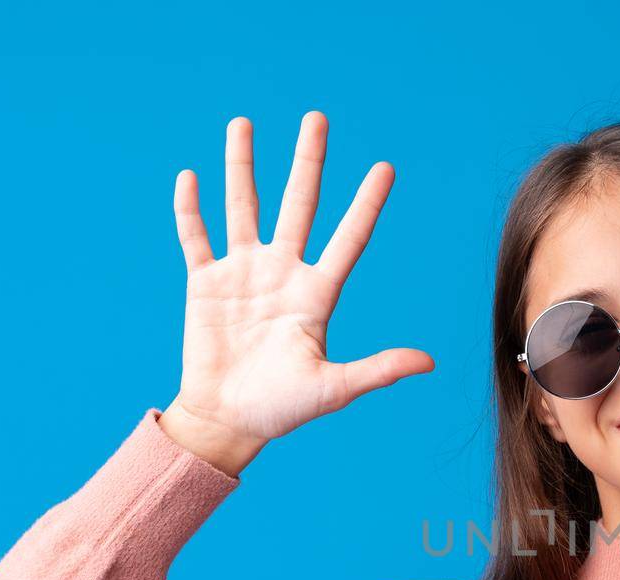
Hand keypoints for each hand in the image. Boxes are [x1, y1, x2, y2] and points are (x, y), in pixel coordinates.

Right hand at [165, 111, 433, 455]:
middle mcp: (282, 273)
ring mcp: (242, 274)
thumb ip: (377, 370)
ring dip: (242, 166)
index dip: (366, 204)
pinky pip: (196, 237)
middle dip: (308, 163)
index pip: (348, 238)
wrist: (228, 422)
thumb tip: (429, 362)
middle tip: (317, 118)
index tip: (385, 168)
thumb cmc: (283, 409)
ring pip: (243, 207)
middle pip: (299, 205)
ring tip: (243, 123)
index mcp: (317, 294)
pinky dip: (191, 209)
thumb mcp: (335, 389)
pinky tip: (191, 175)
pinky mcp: (204, 283)